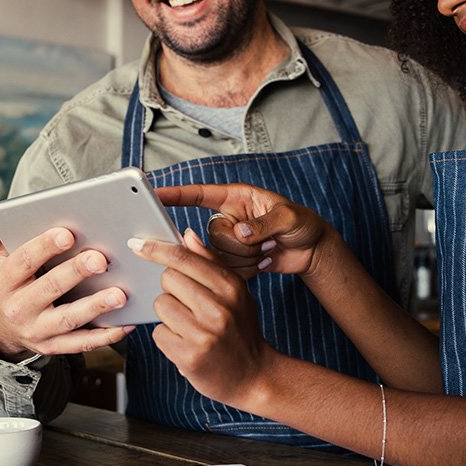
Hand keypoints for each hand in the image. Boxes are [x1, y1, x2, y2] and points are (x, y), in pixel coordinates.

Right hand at [0, 192, 132, 360]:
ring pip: (68, 320)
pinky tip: (125, 324)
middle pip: (49, 289)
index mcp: (1, 282)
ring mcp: (36, 330)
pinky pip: (80, 344)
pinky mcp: (54, 346)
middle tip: (101, 259)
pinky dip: (104, 336)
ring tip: (120, 293)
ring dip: (95, 307)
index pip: (23, 262)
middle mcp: (18, 308)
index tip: (67, 233)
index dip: (44, 247)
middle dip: (76, 274)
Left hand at [129, 230, 275, 408]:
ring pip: (160, 305)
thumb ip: (210, 262)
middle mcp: (219, 309)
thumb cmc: (241, 329)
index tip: (137, 245)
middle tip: (188, 304)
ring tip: (189, 325)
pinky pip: (158, 333)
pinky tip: (186, 343)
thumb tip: (187, 235)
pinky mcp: (189, 356)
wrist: (254, 376)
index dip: (157, 249)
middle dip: (171, 289)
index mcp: (230, 287)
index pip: (184, 259)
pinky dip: (167, 337)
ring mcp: (204, 334)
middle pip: (167, 279)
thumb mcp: (235, 292)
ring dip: (168, 314)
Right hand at [155, 183, 335, 277]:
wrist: (311, 250)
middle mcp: (228, 218)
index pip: (199, 194)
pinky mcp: (233, 262)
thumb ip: (264, 224)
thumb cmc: (302, 223)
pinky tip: (265, 260)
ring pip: (218, 257)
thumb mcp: (289, 218)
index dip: (176, 195)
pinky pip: (227, 271)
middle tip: (265, 240)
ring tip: (268, 248)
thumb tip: (240, 233)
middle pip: (210, 235)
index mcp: (236, 198)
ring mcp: (230, 242)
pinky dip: (249, 270)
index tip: (154, 194)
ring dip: (247, 258)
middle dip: (239, 244)